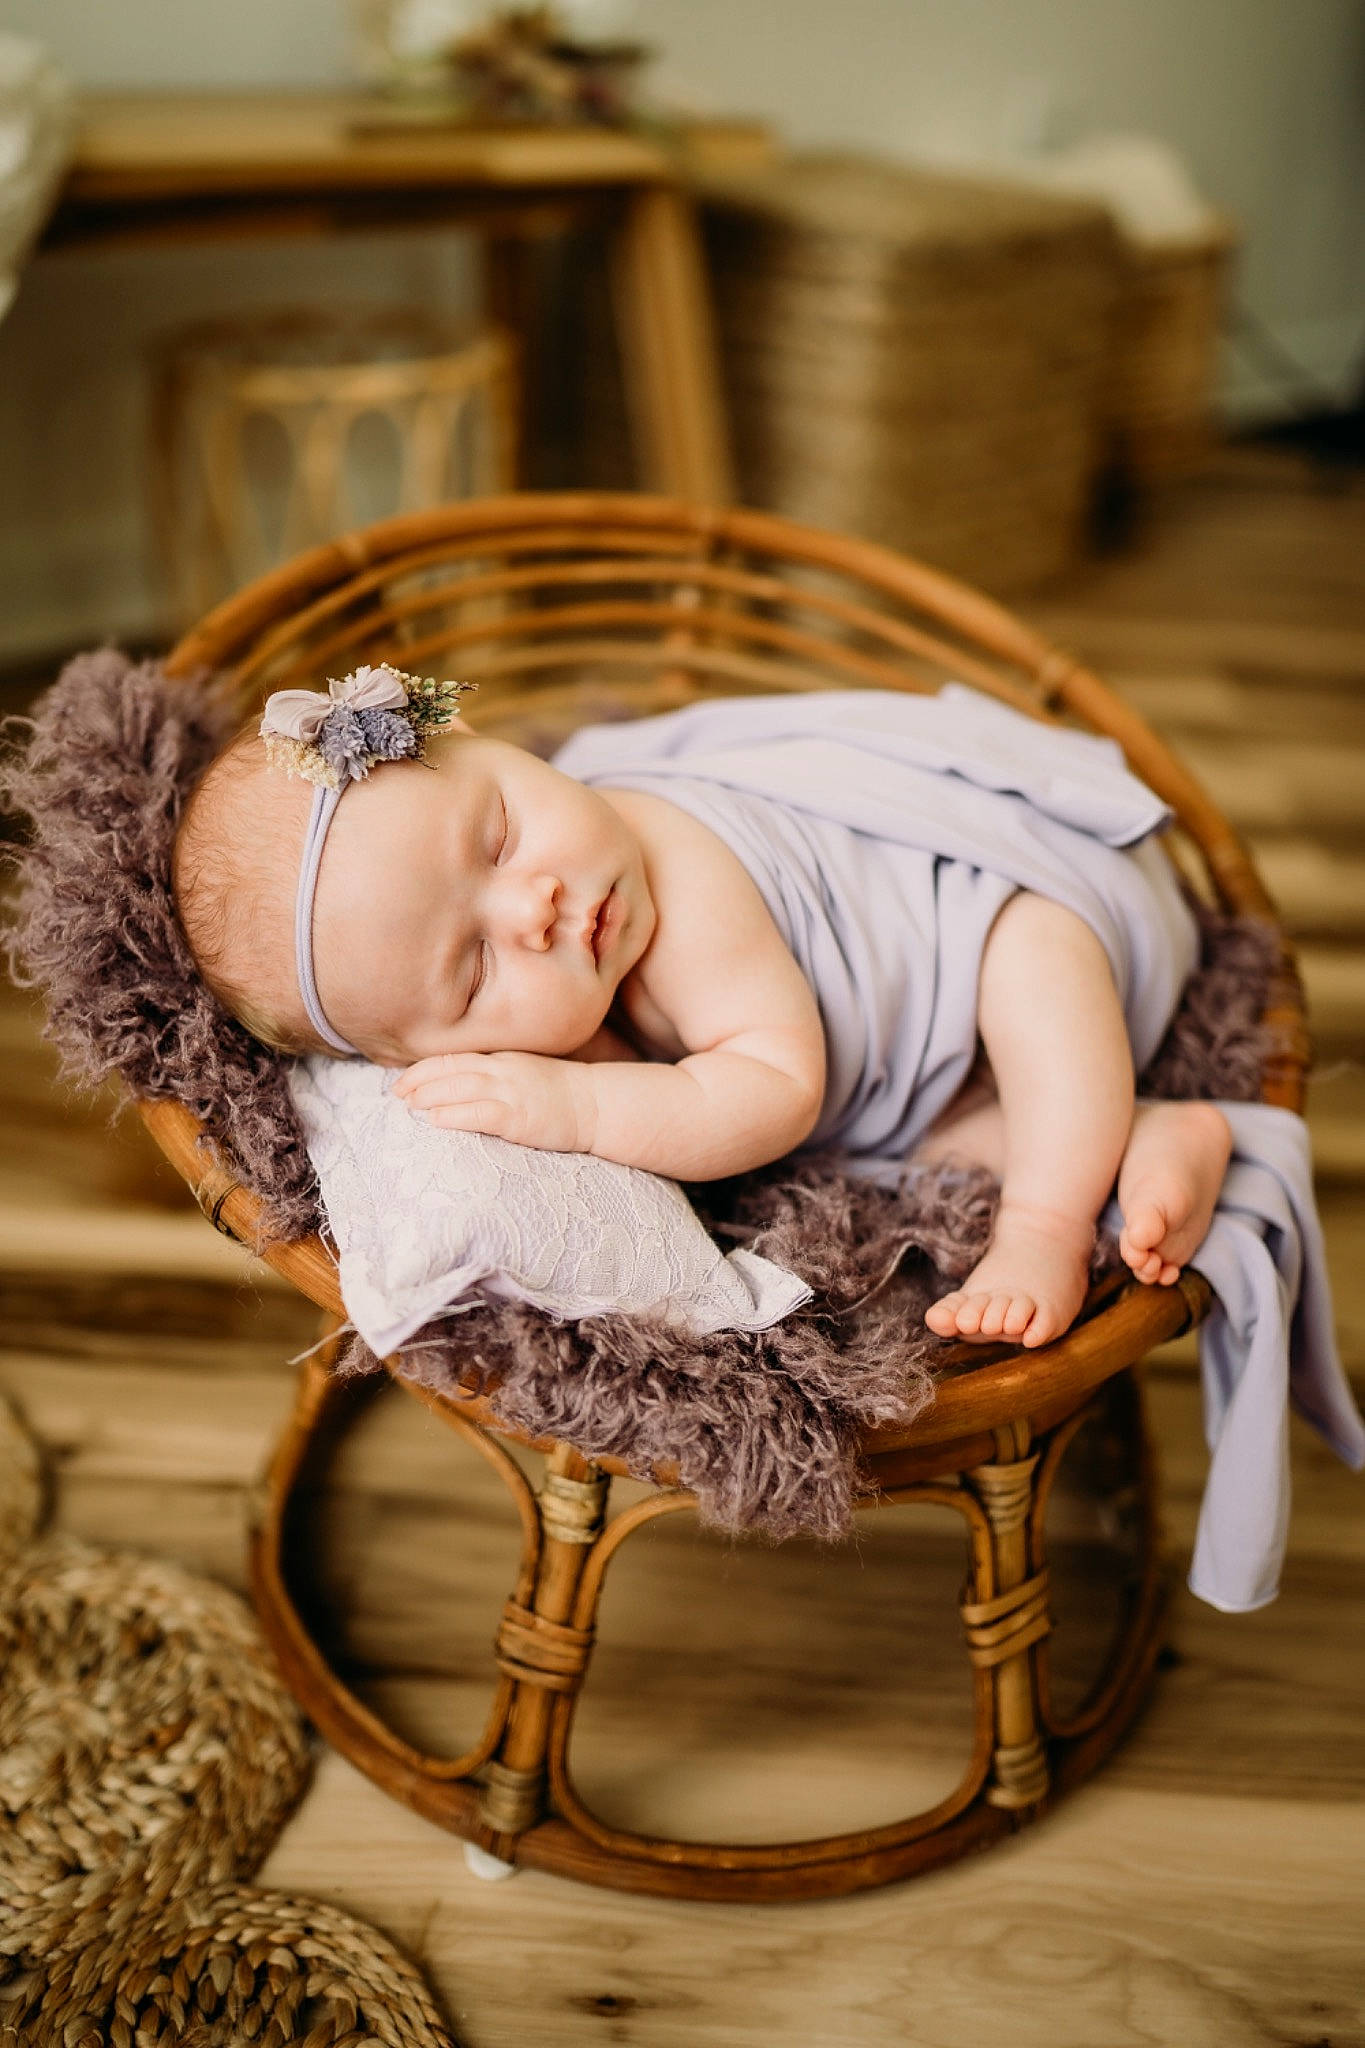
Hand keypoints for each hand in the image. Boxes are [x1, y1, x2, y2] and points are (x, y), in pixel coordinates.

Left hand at [392, 1050, 595, 1153]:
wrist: (598, 1104)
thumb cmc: (561, 1093)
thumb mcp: (524, 1074)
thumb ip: (495, 1075)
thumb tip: (460, 1086)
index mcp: (503, 1058)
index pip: (454, 1058)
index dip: (423, 1069)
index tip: (402, 1081)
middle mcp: (504, 1070)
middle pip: (451, 1069)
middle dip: (418, 1081)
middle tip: (395, 1093)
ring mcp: (512, 1092)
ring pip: (460, 1087)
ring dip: (429, 1095)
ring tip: (407, 1105)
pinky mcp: (520, 1117)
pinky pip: (480, 1113)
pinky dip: (454, 1115)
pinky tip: (435, 1120)